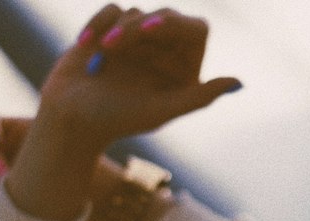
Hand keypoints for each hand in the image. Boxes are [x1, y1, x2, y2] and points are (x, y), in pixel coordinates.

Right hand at [41, 6, 241, 150]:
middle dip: (137, 29)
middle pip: (166, 18)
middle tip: (112, 45)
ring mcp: (139, 43)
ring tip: (100, 54)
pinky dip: (99, 23)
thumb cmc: (115, 120)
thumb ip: (199, 98)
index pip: (195, 30)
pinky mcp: (113, 31)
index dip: (175, 25)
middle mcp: (165, 56)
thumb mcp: (160, 111)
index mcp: (183, 74)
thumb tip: (238, 83)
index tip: (149, 30)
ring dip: (118, 31)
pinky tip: (85, 46)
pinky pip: (114, 10)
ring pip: (137, 14)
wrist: (70, 120)